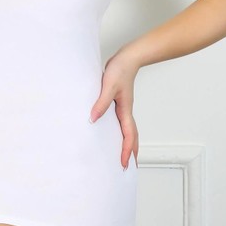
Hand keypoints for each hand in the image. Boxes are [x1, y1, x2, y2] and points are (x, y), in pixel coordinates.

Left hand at [89, 48, 138, 169]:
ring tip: (123, 155)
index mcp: (125, 110)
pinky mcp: (119, 102)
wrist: (127, 58)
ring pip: (128, 130)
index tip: (125, 164)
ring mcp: (123, 107)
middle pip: (132, 136)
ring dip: (128, 143)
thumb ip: (101, 102)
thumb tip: (93, 119)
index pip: (129, 135)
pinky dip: (121, 132)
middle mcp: (126, 111)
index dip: (127, 151)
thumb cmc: (120, 70)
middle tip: (128, 168)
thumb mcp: (108, 86)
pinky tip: (112, 132)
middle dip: (132, 152)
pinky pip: (121, 122)